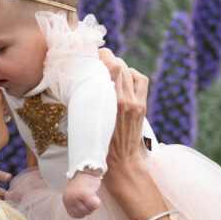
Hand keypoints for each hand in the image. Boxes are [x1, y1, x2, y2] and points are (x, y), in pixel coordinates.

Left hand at [63, 169, 101, 218]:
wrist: (87, 169)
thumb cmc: (83, 182)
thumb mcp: (75, 194)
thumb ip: (76, 204)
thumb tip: (82, 215)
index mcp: (66, 199)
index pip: (73, 214)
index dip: (81, 213)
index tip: (85, 206)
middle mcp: (69, 198)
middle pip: (82, 213)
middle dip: (88, 208)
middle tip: (89, 198)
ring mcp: (76, 196)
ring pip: (88, 210)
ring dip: (93, 205)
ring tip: (91, 194)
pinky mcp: (85, 194)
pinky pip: (94, 205)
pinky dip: (97, 202)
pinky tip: (95, 195)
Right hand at [97, 51, 149, 192]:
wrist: (120, 164)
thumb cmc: (98, 147)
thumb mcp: (87, 124)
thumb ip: (86, 103)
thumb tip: (78, 86)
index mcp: (111, 103)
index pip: (112, 67)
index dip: (103, 56)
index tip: (92, 55)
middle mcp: (126, 100)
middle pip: (120, 66)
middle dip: (109, 59)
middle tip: (98, 60)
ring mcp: (136, 103)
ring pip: (130, 71)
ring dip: (120, 67)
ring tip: (110, 70)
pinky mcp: (142, 106)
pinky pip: (140, 81)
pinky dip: (133, 75)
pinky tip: (124, 78)